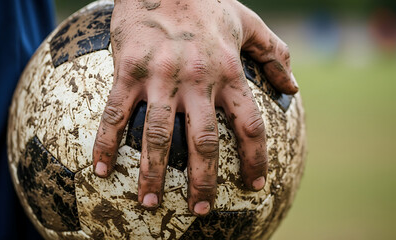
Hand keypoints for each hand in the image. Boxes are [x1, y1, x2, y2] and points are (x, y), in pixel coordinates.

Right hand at [92, 0, 297, 215]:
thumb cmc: (207, 3)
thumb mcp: (247, 23)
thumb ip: (274, 54)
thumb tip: (293, 87)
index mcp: (229, 73)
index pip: (249, 126)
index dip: (254, 160)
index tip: (254, 187)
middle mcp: (198, 80)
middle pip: (204, 142)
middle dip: (204, 181)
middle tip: (200, 210)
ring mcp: (161, 77)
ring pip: (159, 135)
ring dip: (154, 173)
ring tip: (149, 202)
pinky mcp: (128, 71)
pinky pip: (116, 114)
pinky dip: (107, 144)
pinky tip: (102, 169)